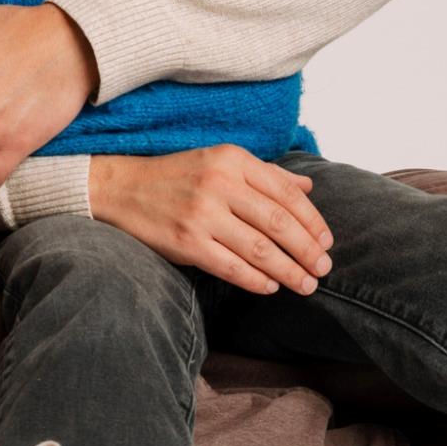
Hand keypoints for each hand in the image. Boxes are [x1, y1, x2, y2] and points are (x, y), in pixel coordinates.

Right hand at [89, 147, 334, 294]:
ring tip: (306, 284)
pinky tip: (270, 286)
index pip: (287, 194)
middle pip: (280, 224)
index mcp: (231, 159)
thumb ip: (264, 174)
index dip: (314, 222)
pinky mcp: (186, 242)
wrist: (119, 188)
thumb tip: (306, 186)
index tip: (327, 242)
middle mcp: (218, 183)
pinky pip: (234, 268)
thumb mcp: (218, 161)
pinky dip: (259, 281)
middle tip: (324, 268)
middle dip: (309, 251)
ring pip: (262, 251)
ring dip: (291, 273)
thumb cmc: (175, 176)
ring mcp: (201, 214)